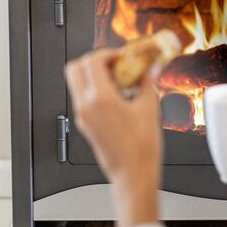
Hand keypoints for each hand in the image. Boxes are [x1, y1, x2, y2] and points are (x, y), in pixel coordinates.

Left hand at [65, 48, 162, 226]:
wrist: (133, 173)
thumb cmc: (141, 147)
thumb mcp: (149, 107)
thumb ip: (147, 82)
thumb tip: (151, 69)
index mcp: (101, 98)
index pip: (92, 61)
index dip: (107, 53)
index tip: (122, 56)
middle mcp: (86, 105)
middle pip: (75, 68)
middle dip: (94, 60)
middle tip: (114, 63)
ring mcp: (83, 115)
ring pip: (75, 82)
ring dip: (92, 74)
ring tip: (117, 79)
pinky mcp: (85, 124)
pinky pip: (82, 97)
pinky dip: (94, 89)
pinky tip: (117, 95)